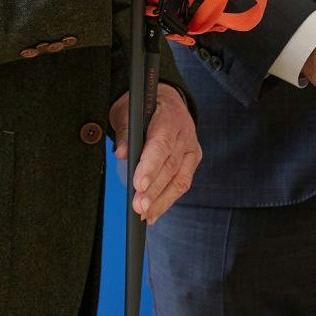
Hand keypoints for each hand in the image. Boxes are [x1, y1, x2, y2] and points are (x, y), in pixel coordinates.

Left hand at [109, 83, 198, 223]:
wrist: (166, 100)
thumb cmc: (143, 108)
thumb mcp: (128, 112)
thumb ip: (126, 133)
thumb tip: (121, 154)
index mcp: (169, 117)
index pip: (161, 144)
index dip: (150, 166)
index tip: (138, 185)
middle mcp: (185, 134)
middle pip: (171, 166)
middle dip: (154, 190)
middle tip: (139, 207)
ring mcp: (192, 148)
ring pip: (180, 179)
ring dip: (161, 200)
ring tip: (144, 215)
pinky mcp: (193, 161)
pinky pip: (182, 183)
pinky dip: (167, 201)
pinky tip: (153, 214)